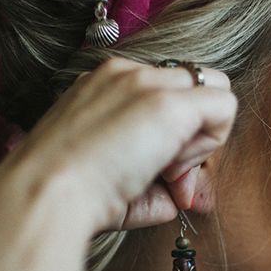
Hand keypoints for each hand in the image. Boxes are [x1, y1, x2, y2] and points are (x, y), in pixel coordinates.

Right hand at [0, 57, 236, 233]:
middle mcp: (126, 74)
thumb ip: (153, 178)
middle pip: (192, 87)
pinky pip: (224, 105)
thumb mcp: (115, 176)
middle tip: (170, 178)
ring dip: (200, 138)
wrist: (45, 195)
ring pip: (212, 91)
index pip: (166, 94)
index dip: (174, 136)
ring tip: (164, 174)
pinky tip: (174, 168)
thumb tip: (183, 195)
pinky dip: (212, 141)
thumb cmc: (73, 196)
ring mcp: (146, 83)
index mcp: (106, 84)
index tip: (160, 175)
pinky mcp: (166, 103)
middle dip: (193, 135)